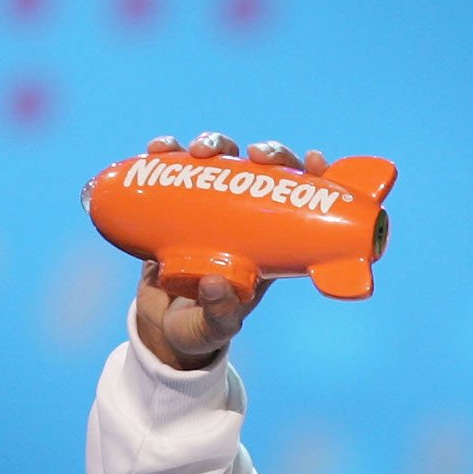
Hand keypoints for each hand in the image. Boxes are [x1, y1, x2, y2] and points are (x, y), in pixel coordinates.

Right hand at [131, 131, 328, 370]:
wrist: (158, 326)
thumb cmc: (201, 328)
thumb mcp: (214, 326)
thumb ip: (220, 314)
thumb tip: (214, 284)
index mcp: (272, 244)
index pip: (303, 204)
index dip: (314, 177)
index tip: (313, 160)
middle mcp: (247, 220)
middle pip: (265, 172)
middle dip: (267, 153)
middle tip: (255, 156)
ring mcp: (210, 206)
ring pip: (222, 161)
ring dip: (216, 144)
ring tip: (200, 151)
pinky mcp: (175, 203)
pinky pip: (175, 168)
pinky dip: (168, 151)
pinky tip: (160, 148)